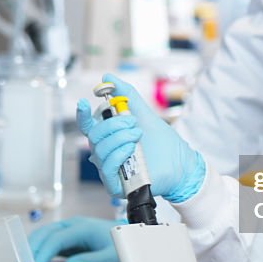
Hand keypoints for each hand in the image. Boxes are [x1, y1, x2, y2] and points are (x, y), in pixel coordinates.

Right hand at [28, 216, 120, 261]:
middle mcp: (71, 225)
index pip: (55, 239)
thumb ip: (91, 261)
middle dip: (30, 251)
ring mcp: (68, 230)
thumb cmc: (119, 244)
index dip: (42, 253)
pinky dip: (39, 251)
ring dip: (32, 250)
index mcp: (82, 228)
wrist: (126, 235)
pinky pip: (48, 242)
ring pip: (43, 236)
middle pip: (44, 234)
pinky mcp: (66, 238)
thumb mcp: (110, 256)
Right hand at [76, 74, 204, 202]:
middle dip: (114, 125)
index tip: (84, 101)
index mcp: (109, 137)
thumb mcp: (143, 113)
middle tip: (134, 123)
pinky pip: (107, 166)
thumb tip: (107, 76)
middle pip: (94, 135)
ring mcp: (109, 169)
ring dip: (120, 138)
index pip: (87, 126)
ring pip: (100, 149)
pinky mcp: (115, 185)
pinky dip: (119, 153)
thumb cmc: (162, 142)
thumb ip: (126, 95)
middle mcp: (105, 153)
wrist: (180, 163)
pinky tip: (131, 150)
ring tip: (138, 136)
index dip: (82, 114)